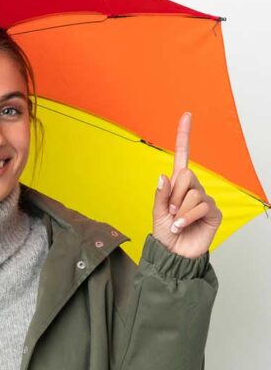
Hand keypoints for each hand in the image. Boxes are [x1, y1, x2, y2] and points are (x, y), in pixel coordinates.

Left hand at [152, 112, 221, 257]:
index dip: (184, 136)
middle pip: (186, 175)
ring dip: (179, 210)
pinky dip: (187, 217)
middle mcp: (192, 188)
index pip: (183, 156)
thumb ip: (160, 195)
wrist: (174, 254)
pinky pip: (200, 206)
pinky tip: (182, 226)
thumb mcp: (156, 213)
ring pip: (192, 193)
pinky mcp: (213, 212)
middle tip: (170, 211)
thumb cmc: (165, 234)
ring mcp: (204, 199)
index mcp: (177, 185)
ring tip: (176, 223)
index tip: (186, 115)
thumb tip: (163, 176)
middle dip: (173, 195)